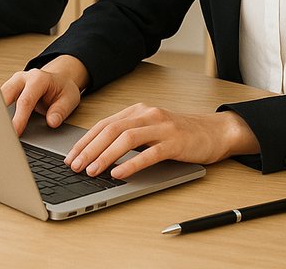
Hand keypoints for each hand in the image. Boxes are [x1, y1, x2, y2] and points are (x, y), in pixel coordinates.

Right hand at [0, 55, 88, 134]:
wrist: (59, 79)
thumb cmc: (63, 88)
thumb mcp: (70, 98)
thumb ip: (60, 110)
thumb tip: (51, 122)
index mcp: (38, 79)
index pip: (25, 100)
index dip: (19, 118)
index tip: (15, 132)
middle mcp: (22, 78)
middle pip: (5, 95)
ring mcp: (13, 82)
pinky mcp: (8, 89)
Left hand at [65, 104, 259, 179]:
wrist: (215, 132)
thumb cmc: (180, 134)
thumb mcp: (149, 130)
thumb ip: (128, 136)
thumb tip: (97, 154)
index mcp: (137, 111)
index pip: (103, 125)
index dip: (84, 141)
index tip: (70, 156)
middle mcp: (147, 115)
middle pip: (110, 130)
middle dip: (89, 149)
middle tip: (74, 166)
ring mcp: (161, 127)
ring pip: (126, 139)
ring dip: (105, 156)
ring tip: (92, 171)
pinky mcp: (175, 142)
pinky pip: (149, 153)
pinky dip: (131, 164)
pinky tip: (118, 174)